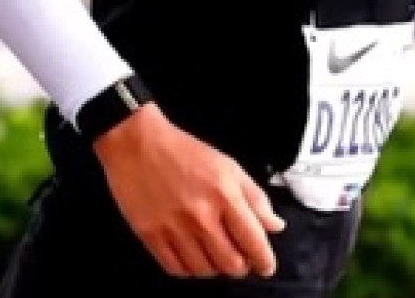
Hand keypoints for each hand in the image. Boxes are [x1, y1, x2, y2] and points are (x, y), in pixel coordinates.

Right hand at [92, 103, 285, 278]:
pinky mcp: (151, 236)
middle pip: (231, 264)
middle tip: (238, 257)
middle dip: (241, 265)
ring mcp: (175, 228)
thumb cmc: (183, 151)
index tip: (266, 265)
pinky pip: (177, 270)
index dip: (264, 260)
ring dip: (214, 267)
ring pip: (205, 271)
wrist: (139, 143)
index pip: (254, 241)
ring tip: (213, 252)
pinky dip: (188, 268)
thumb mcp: (227, 165)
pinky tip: (191, 254)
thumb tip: (275, 225)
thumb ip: (254, 197)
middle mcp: (201, 215)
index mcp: (224, 193)